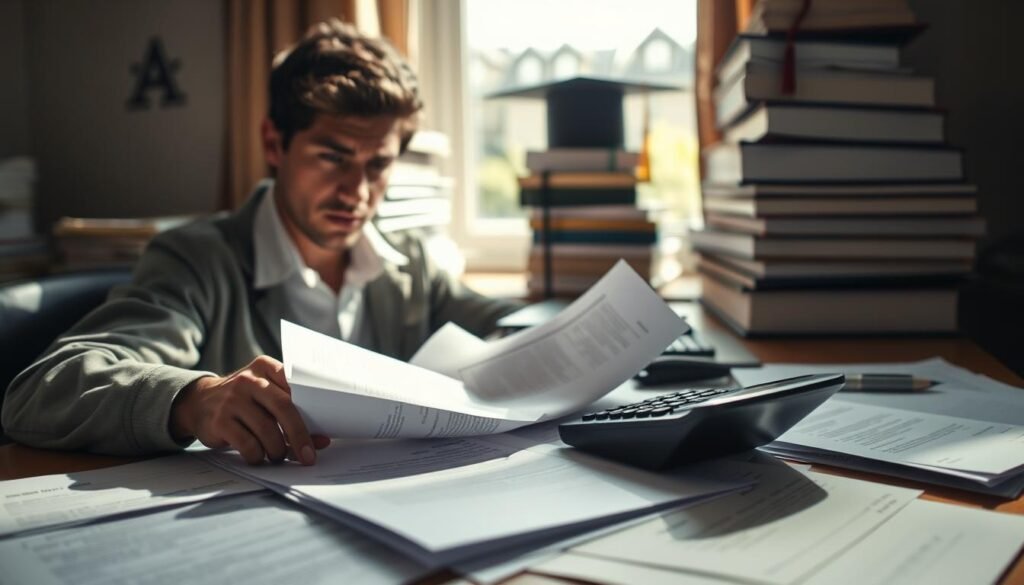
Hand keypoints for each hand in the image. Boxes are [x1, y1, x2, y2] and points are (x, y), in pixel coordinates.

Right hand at [170, 356, 330, 464]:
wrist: (198, 402)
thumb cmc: (244, 401)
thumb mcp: (265, 395)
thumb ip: (290, 409)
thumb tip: (321, 440)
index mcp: (265, 367)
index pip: (296, 385)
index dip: (313, 408)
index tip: (324, 430)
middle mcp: (248, 380)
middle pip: (284, 408)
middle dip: (300, 436)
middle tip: (309, 456)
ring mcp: (232, 400)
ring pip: (267, 430)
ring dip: (278, 450)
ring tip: (278, 455)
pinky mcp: (219, 421)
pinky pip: (248, 444)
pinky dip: (258, 455)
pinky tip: (258, 456)